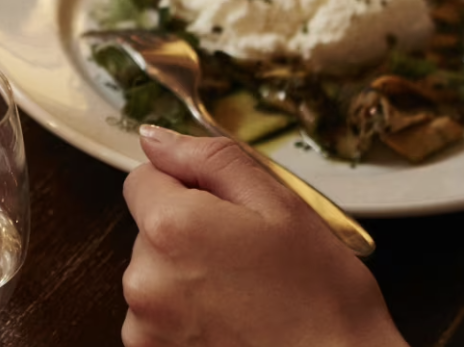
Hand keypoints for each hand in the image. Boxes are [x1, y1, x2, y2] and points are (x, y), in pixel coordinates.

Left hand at [120, 125, 406, 346]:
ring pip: (153, 275)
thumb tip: (154, 138)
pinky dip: (184, 318)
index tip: (224, 213)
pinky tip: (229, 325)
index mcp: (171, 226)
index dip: (184, 188)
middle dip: (188, 236)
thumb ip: (209, 160)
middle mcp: (143, 277)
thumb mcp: (280, 205)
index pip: (142, 180)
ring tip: (242, 298)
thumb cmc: (322, 297)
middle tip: (245, 260)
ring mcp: (144, 324)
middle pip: (148, 231)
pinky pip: (156, 318)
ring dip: (184, 279)